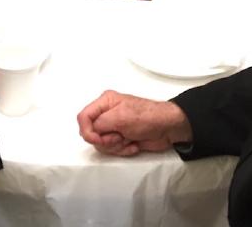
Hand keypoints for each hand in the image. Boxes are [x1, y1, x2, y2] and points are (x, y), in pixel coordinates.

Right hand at [77, 90, 191, 155]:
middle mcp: (107, 114)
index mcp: (105, 102)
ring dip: (116, 146)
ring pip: (102, 144)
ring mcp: (114, 127)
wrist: (168, 128)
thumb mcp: (120, 117)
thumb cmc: (148, 117)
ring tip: (129, 138)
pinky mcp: (121, 138)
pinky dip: (123, 150)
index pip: (83, 117)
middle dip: (107, 140)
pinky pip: (113, 150)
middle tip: (121, 135)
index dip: (88, 132)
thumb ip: (99, 124)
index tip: (98, 139)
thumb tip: (90, 133)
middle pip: (92, 134)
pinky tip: (134, 143)